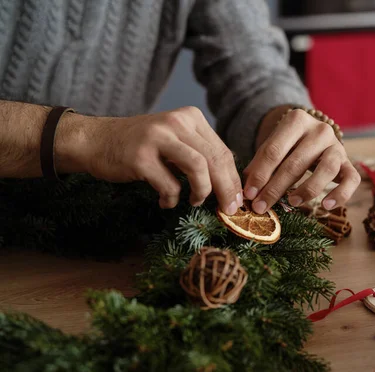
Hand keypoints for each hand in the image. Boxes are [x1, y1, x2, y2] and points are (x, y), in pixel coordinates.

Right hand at [63, 106, 242, 212]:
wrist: (95, 140)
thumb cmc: (140, 146)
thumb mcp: (175, 140)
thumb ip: (200, 153)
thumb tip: (230, 184)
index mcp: (191, 118)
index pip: (223, 150)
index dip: (233, 178)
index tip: (237, 199)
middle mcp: (176, 122)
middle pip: (215, 159)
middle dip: (227, 189)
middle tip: (228, 209)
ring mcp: (158, 138)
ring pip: (199, 167)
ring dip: (203, 191)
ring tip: (195, 201)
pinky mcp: (140, 157)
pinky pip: (169, 184)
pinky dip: (172, 198)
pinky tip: (166, 202)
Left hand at [242, 108, 360, 213]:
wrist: (313, 135)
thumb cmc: (288, 145)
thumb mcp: (272, 147)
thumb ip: (259, 164)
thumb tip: (247, 190)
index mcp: (297, 120)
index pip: (274, 150)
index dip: (259, 174)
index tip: (248, 194)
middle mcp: (320, 130)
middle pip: (296, 162)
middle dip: (276, 188)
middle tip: (261, 206)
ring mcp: (337, 145)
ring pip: (327, 169)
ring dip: (308, 189)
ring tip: (292, 202)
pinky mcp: (349, 162)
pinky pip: (351, 179)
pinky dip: (340, 194)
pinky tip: (325, 206)